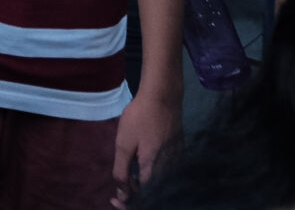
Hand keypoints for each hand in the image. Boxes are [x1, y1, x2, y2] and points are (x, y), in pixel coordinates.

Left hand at [113, 84, 182, 201]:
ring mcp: (177, 161)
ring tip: (128, 176)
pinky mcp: (179, 152)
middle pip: (153, 191)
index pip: (144, 197)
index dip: (129, 201)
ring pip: (159, 182)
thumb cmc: (140, 118)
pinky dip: (152, 174)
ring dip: (143, 184)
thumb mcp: (123, 144)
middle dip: (136, 193)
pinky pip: (165, 172)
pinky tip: (140, 166)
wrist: (163, 95)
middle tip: (120, 188)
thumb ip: (121, 171)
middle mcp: (170, 170)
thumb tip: (122, 193)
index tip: (115, 199)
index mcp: (155, 170)